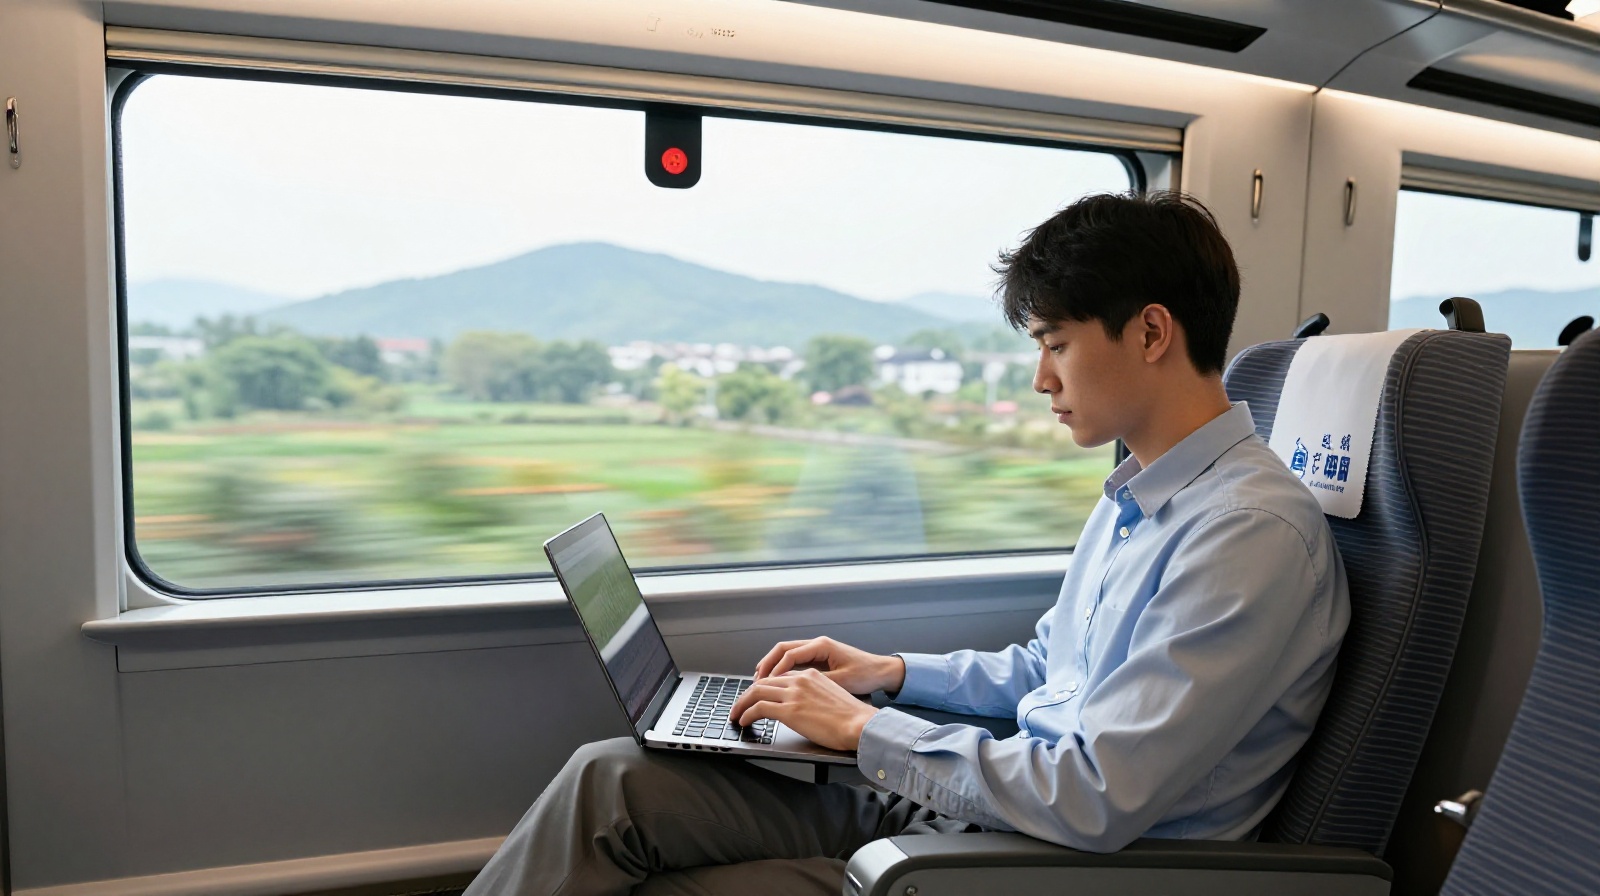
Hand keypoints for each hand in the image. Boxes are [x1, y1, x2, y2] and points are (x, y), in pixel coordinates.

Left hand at [727, 668, 878, 751]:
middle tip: (740, 704)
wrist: (859, 724)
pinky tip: (744, 721)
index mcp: (811, 675)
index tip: (756, 695)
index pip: (779, 677)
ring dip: (742, 703)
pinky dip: (747, 714)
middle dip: (747, 694)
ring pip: (756, 693)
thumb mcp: (832, 696)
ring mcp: (793, 694)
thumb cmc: (852, 717)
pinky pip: (758, 708)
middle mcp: (800, 680)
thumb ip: (814, 695)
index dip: (764, 686)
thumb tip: (803, 706)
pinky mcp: (789, 710)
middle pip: (764, 682)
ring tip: (736, 713)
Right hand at [753, 637, 905, 695]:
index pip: (789, 654)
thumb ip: (816, 682)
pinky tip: (776, 681)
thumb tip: (793, 688)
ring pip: (786, 653)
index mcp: (821, 646)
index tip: (765, 685)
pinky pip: (794, 660)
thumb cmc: (866, 674)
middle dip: (766, 665)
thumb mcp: (841, 681)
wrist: (883, 672)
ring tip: (759, 681)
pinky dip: (782, 669)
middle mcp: (817, 644)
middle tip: (754, 681)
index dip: (774, 670)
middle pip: (782, 649)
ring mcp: (817, 650)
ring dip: (772, 666)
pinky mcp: (819, 658)